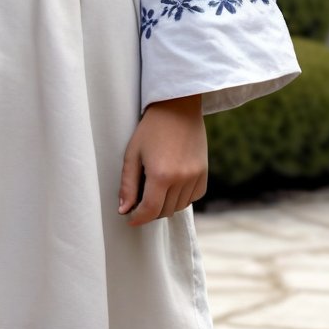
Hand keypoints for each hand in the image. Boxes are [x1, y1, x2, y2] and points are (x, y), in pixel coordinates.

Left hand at [118, 93, 207, 226]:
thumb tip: (124, 211)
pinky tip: (172, 186)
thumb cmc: (150, 129)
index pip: (150, 211)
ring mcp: (195, 176)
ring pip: (179, 206)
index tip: (131, 219)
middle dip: (150, 211)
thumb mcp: (132, 154)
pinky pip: (193, 197)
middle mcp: (181, 179)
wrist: (178, 108)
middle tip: (140, 201)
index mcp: (160, 175)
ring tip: (156, 190)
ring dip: (166, 205)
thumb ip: (127, 185)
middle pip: (164, 211)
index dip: (138, 219)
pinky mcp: (204, 173)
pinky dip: (182, 198)